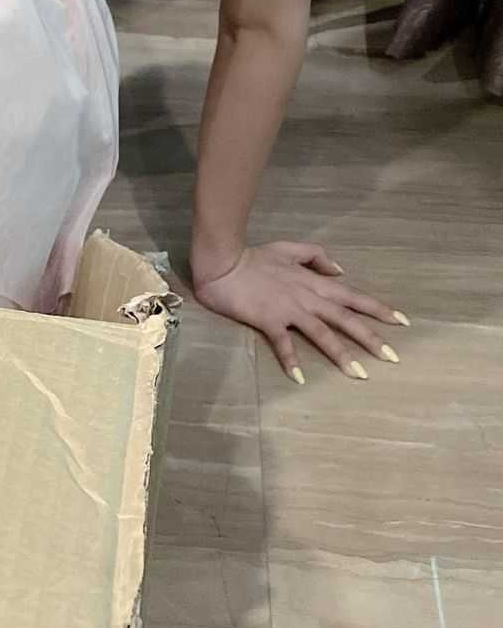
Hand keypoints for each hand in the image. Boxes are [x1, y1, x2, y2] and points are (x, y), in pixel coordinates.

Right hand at [192, 242, 406, 381]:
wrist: (224, 262)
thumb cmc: (254, 256)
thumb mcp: (290, 249)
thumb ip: (317, 257)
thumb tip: (340, 270)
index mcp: (315, 282)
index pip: (354, 297)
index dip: (379, 309)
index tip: (403, 321)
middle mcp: (309, 298)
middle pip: (347, 319)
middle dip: (372, 338)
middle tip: (393, 357)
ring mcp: (289, 310)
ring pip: (323, 334)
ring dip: (342, 354)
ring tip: (360, 374)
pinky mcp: (268, 320)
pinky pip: (283, 344)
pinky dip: (291, 360)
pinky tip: (300, 378)